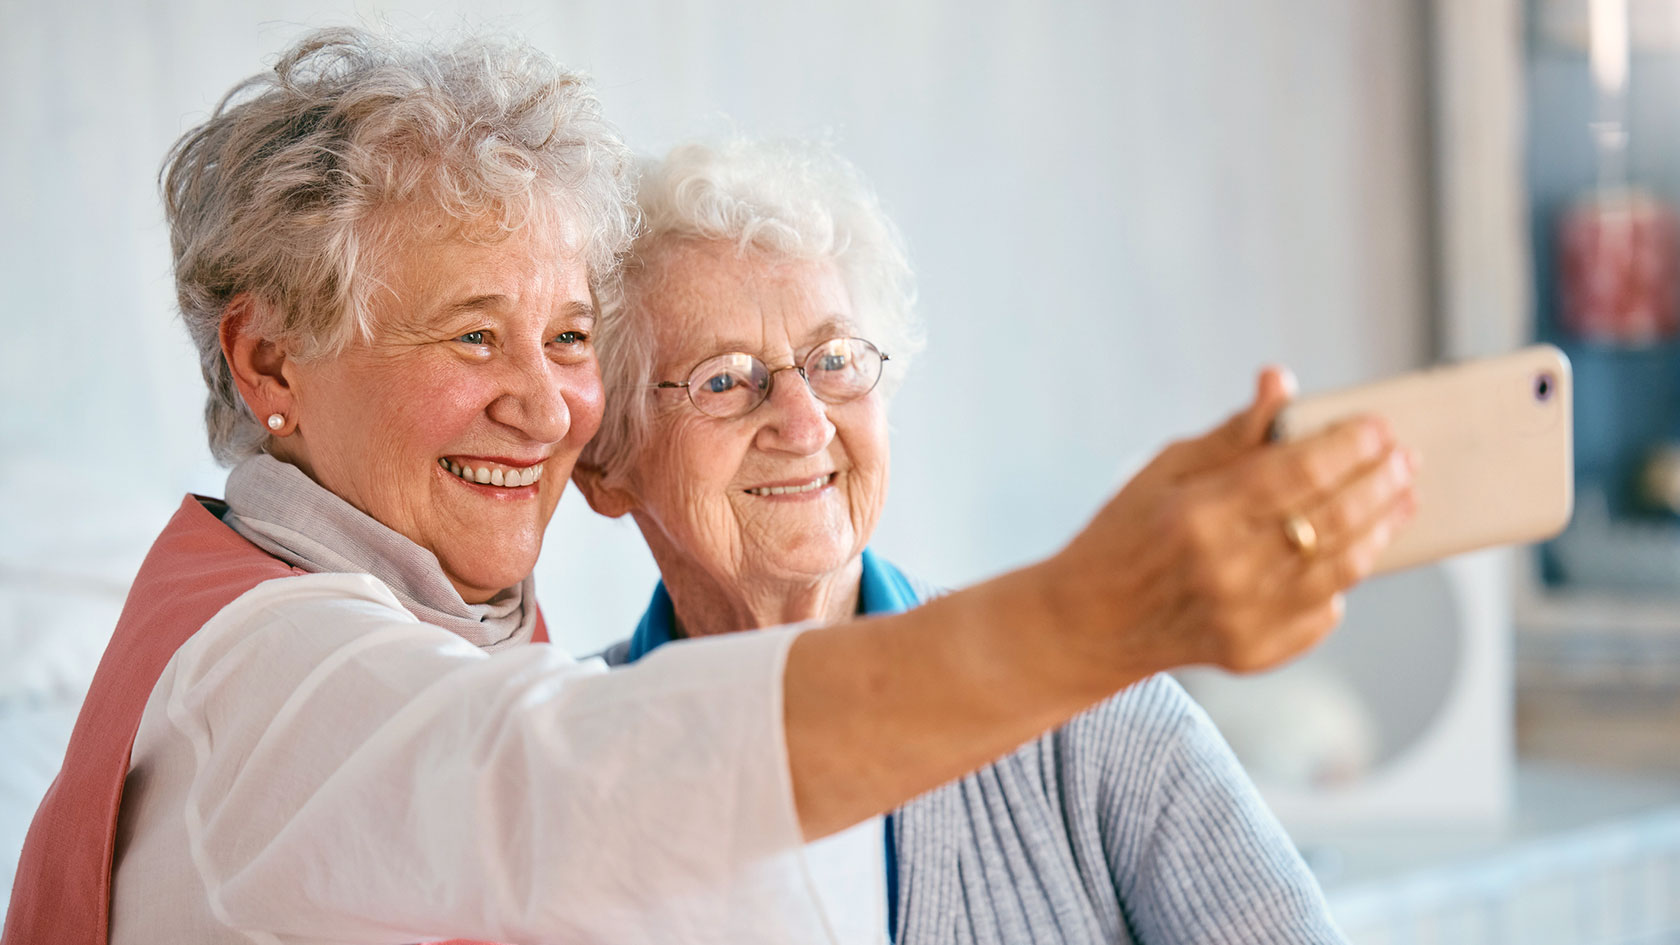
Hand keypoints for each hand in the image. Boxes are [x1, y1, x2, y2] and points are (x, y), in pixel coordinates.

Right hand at [1041, 366, 1416, 687]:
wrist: (1089, 622)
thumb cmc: (1125, 534)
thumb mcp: (1165, 469)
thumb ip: (1233, 433)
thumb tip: (1280, 382)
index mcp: (1199, 514)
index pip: (1298, 472)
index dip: (1349, 445)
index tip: (1377, 426)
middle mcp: (1226, 569)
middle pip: (1334, 518)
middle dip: (1381, 481)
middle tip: (1404, 458)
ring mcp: (1244, 618)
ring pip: (1343, 568)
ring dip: (1382, 528)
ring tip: (1402, 498)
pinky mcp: (1255, 652)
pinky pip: (1324, 611)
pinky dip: (1346, 577)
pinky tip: (1357, 550)